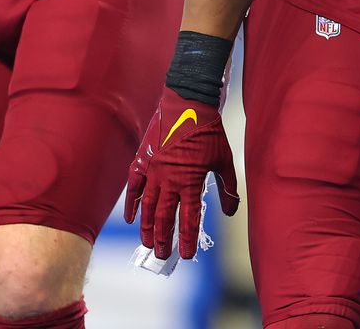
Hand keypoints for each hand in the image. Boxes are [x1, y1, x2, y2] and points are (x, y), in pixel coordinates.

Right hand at [124, 87, 238, 259]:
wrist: (188, 104)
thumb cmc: (209, 132)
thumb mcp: (224, 160)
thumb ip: (228, 188)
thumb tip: (230, 212)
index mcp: (190, 181)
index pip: (188, 219)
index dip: (186, 239)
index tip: (185, 254)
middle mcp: (169, 180)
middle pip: (164, 217)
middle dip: (164, 239)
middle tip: (163, 256)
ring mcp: (153, 171)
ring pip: (147, 206)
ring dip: (146, 227)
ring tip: (147, 243)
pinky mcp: (142, 161)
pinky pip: (133, 187)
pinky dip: (130, 203)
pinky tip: (129, 219)